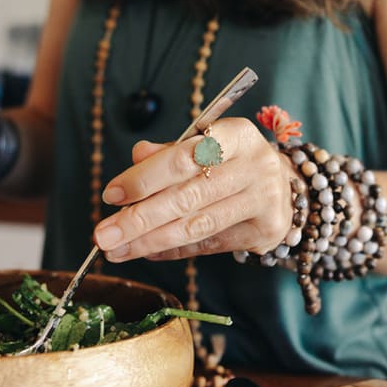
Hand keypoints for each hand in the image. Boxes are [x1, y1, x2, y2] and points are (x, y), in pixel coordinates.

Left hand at [94, 117, 293, 262]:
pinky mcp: (265, 230)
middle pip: (189, 195)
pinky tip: (146, 252)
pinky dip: (173, 250)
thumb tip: (136, 154)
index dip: (146, 177)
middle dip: (139, 217)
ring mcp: (264, 199)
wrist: (283, 186)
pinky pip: (209, 244)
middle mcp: (256, 165)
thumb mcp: (204, 145)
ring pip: (197, 224)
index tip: (111, 195)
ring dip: (150, 240)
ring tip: (116, 249)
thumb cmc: (232, 162)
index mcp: (238, 134)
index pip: (186, 156)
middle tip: (102, 234)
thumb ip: (170, 152)